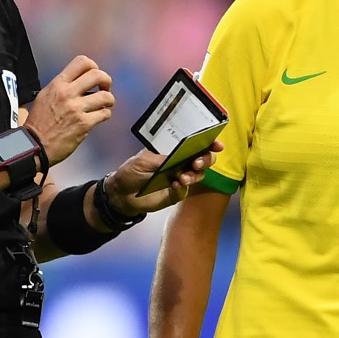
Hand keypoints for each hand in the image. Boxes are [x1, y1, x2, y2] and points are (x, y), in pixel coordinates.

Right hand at [25, 55, 113, 165]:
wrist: (34, 145)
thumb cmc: (38, 123)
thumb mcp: (45, 96)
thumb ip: (62, 87)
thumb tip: (79, 82)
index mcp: (58, 84)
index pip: (82, 62)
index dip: (93, 67)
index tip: (94, 76)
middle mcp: (68, 93)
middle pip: (98, 75)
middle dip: (106, 81)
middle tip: (105, 88)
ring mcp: (77, 109)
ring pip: (106, 96)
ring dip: (108, 100)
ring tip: (104, 104)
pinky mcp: (84, 124)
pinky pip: (104, 114)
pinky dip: (105, 114)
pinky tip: (98, 117)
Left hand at [104, 140, 223, 215]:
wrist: (121, 194)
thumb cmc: (131, 171)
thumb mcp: (144, 160)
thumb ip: (163, 159)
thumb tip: (179, 157)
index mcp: (174, 150)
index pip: (195, 144)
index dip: (209, 143)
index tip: (217, 144)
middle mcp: (181, 163)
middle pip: (204, 159)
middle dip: (206, 159)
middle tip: (196, 163)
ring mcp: (180, 178)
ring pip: (199, 175)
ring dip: (195, 175)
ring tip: (183, 177)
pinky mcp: (176, 194)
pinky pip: (186, 190)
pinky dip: (183, 187)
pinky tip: (175, 185)